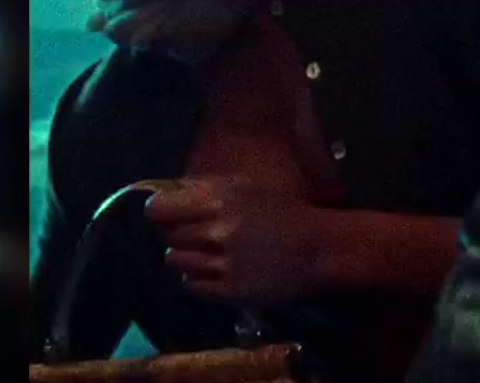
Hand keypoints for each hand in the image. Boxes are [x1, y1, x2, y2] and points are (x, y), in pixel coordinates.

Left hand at [144, 178, 330, 305]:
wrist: (320, 249)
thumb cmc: (285, 211)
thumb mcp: (247, 188)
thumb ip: (205, 189)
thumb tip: (165, 193)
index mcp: (219, 201)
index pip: (159, 210)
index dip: (161, 212)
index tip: (169, 214)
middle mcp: (216, 232)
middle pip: (168, 237)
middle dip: (181, 234)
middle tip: (203, 233)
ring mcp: (221, 264)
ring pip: (176, 262)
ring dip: (190, 257)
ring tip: (212, 253)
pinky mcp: (227, 291)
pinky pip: (192, 285)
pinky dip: (201, 278)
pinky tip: (221, 270)